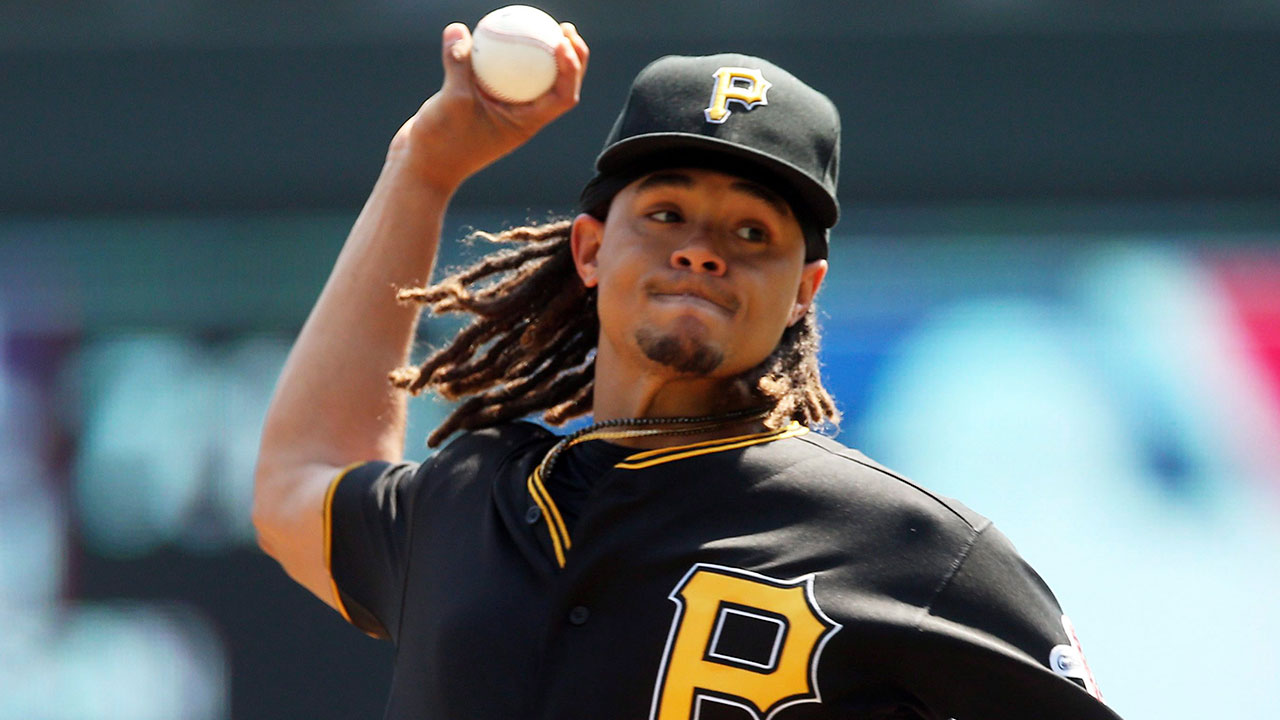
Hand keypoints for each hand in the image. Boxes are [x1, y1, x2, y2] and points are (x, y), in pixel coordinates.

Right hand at [390, 20, 589, 192]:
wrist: (421, 166)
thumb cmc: (442, 143)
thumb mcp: (451, 101)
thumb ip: (458, 64)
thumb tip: (458, 29)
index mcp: (526, 123)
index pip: (563, 97)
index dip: (573, 69)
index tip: (564, 43)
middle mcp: (521, 116)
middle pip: (557, 85)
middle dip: (570, 56)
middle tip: (564, 27)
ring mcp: (504, 109)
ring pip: (530, 78)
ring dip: (541, 53)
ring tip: (540, 22)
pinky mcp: (484, 101)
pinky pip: (500, 73)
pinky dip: (502, 54)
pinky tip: (492, 29)